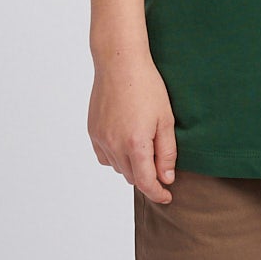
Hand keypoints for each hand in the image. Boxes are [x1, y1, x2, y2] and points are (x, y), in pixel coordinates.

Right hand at [88, 52, 177, 202]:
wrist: (119, 63)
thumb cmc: (147, 87)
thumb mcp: (165, 120)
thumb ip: (166, 153)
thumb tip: (166, 178)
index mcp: (135, 144)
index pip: (146, 182)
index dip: (158, 193)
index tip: (167, 196)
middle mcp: (114, 145)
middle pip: (131, 177)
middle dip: (147, 177)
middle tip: (160, 167)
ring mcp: (101, 139)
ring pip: (117, 167)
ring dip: (131, 167)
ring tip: (144, 150)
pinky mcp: (93, 131)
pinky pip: (104, 156)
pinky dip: (115, 157)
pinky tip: (125, 144)